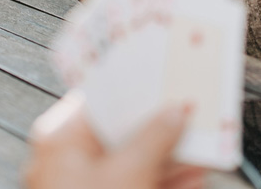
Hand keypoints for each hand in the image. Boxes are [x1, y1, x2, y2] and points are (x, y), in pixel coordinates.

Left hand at [24, 92, 203, 188]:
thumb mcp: (130, 173)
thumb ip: (155, 138)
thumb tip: (173, 115)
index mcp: (59, 140)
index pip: (100, 100)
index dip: (135, 90)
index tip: (164, 83)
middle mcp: (65, 163)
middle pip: (119, 133)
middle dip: (160, 128)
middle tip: (189, 116)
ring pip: (131, 163)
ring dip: (170, 157)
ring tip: (202, 148)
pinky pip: (135, 186)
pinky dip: (164, 183)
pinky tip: (193, 179)